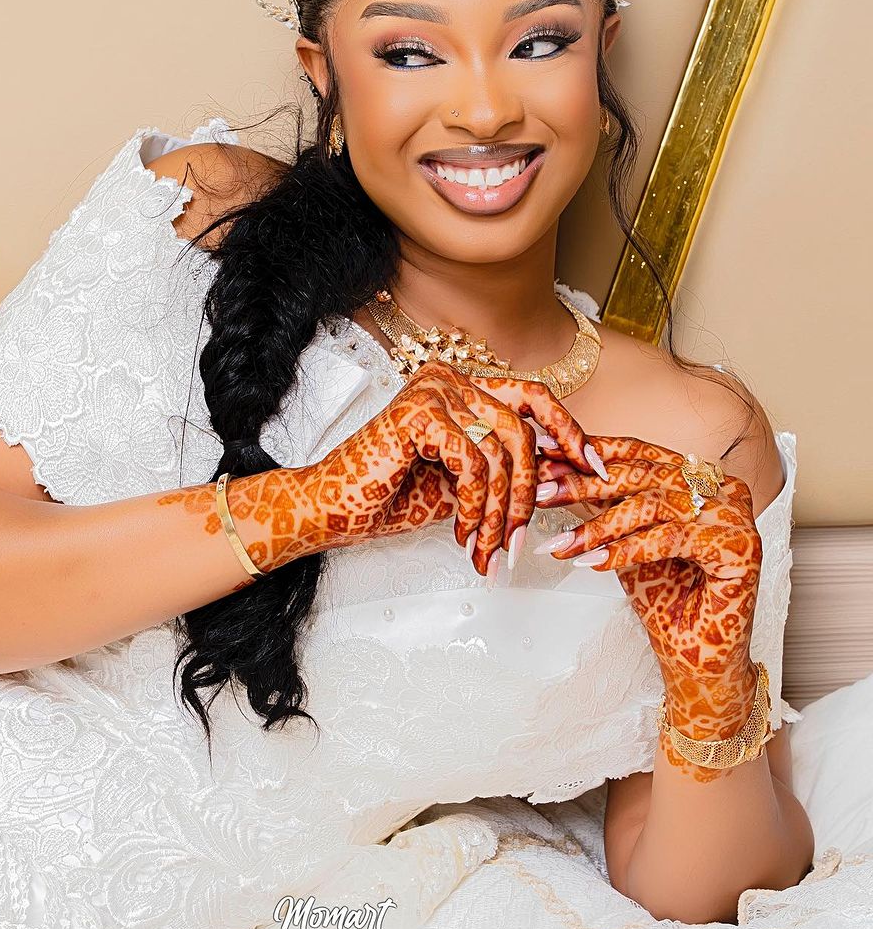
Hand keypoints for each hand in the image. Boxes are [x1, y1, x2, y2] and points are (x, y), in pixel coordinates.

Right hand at [291, 360, 601, 575]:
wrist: (331, 511)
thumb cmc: (390, 497)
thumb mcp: (463, 483)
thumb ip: (503, 469)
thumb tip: (562, 474)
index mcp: (461, 387)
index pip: (534, 397)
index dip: (570, 431)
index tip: (596, 469)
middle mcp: (449, 378)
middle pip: (522, 431)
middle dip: (528, 494)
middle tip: (523, 542)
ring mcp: (433, 391)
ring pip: (501, 453)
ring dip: (499, 514)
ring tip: (489, 550)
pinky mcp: (419, 413)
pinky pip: (473, 463)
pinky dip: (474, 506)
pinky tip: (463, 533)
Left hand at [533, 434, 762, 740]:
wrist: (697, 658)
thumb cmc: (665, 599)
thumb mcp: (621, 540)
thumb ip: (600, 504)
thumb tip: (552, 471)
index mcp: (697, 478)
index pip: (639, 454)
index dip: (590, 453)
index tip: (544, 454)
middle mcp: (720, 489)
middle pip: (642, 475)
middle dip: (585, 484)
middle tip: (540, 492)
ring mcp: (735, 515)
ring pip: (652, 505)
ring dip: (598, 526)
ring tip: (560, 543)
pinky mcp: (740, 545)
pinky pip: (669, 537)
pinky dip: (626, 550)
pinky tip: (593, 563)